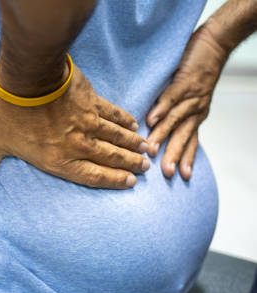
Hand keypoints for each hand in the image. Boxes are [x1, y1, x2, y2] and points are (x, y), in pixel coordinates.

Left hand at [0, 66, 149, 211]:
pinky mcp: (90, 101)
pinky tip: (135, 123)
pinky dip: (125, 119)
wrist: (26, 77)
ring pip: (116, 136)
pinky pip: (113, 113)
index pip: (91, 175)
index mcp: (56, 159)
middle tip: (146, 168)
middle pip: (109, 157)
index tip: (129, 182)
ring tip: (147, 150)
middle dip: (129, 164)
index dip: (112, 180)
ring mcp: (86, 122)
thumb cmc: (6, 113)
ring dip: (132, 144)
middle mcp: (77, 144)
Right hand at [146, 23, 228, 179]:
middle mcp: (196, 109)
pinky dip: (161, 109)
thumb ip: (178, 113)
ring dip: (163, 135)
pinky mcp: (184, 81)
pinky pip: (171, 97)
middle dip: (174, 155)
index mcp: (197, 115)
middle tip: (166, 173)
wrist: (216, 43)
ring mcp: (190, 96)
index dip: (187, 158)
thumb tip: (158, 129)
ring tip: (151, 149)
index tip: (182, 176)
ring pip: (176, 119)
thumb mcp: (192, 97)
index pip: (191, 141)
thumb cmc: (200, 69)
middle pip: (183, 136)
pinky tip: (151, 120)